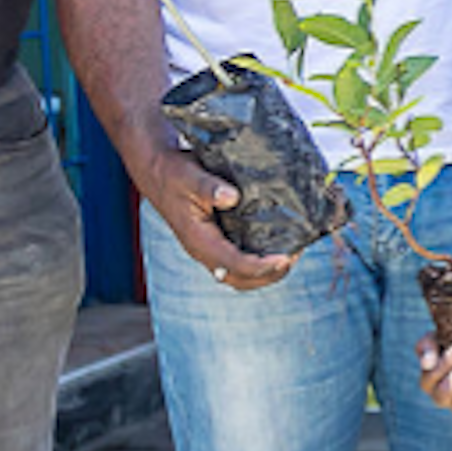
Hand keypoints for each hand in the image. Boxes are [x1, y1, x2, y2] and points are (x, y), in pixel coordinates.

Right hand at [131, 137, 296, 290]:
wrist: (158, 171)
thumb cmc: (174, 173)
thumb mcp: (190, 175)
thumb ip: (210, 187)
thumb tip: (232, 197)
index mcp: (197, 239)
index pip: (232, 264)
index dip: (260, 266)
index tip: (285, 258)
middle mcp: (203, 250)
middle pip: (239, 279)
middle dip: (269, 275)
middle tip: (294, 257)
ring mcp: (208, 249)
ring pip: (239, 275)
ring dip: (266, 272)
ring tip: (291, 255)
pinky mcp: (215, 242)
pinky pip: (238, 262)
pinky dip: (259, 262)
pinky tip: (276, 247)